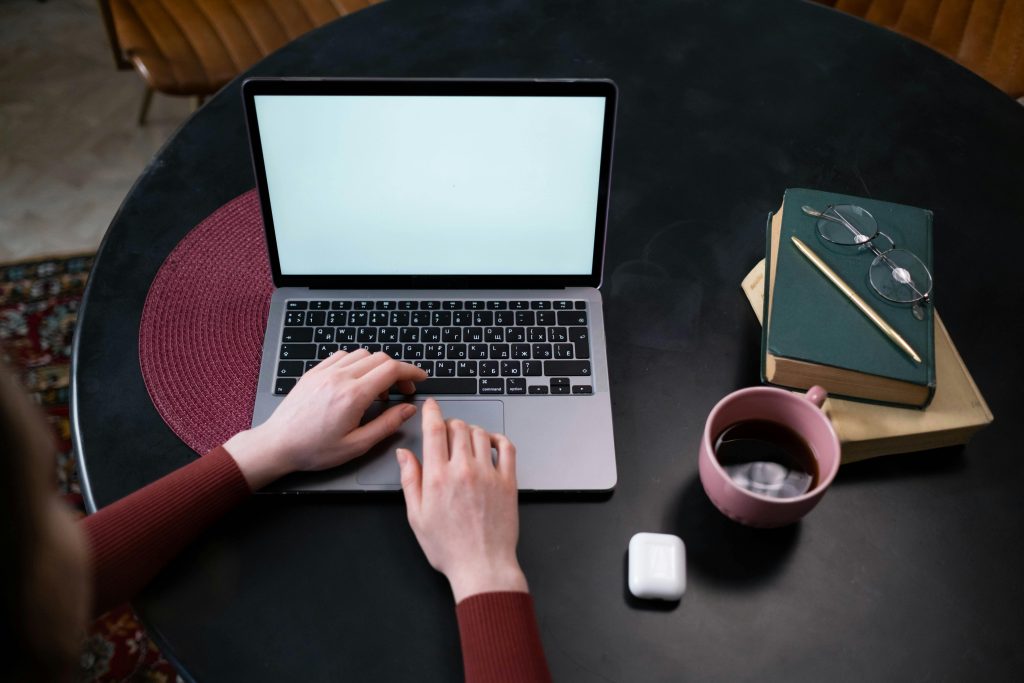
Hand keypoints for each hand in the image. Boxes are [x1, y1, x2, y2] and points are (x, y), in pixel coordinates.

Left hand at [225, 350, 426, 488]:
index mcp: (353, 396)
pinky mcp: (314, 372)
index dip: (412, 371)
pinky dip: (356, 363)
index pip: (392, 369)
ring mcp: (325, 372)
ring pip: (362, 354)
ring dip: (377, 367)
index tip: (420, 378)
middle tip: (402, 390)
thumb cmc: (314, 449)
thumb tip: (408, 409)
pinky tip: (356, 381)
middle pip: (380, 359)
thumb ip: (387, 425)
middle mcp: (340, 378)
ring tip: (378, 390)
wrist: (278, 445)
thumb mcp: (357, 445)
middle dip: (398, 371)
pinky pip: (342, 356)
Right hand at [397, 398, 527, 601]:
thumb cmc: (449, 548)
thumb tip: (404, 455)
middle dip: (449, 423)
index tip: (431, 406)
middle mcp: (464, 470)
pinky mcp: (508, 482)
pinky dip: (498, 439)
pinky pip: (506, 448)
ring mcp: (489, 474)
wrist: (482, 566)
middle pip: (458, 427)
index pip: (434, 430)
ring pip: (480, 433)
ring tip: (465, 439)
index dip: (432, 412)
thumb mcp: (416, 516)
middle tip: (446, 430)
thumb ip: (410, 481)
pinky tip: (491, 443)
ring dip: (471, 430)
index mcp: (438, 477)